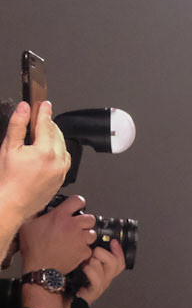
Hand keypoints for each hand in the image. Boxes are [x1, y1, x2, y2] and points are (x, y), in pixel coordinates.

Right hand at [0, 102, 69, 237]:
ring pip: (63, 146)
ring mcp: (61, 171)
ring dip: (55, 138)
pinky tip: (48, 152)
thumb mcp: (9, 147)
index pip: (46, 124)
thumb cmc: (9, 180)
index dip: (44, 111)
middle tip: (38, 120)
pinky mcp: (61, 179)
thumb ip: (18, 124)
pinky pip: (65, 160)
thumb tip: (24, 108)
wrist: (13, 203)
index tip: (44, 104)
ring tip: (42, 135)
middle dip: (48, 124)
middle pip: (57, 134)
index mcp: (45, 151)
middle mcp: (57, 161)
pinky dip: (59, 152)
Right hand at [17, 192, 94, 275]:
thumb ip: (35, 214)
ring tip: (78, 238)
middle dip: (85, 221)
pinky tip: (76, 251)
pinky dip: (84, 250)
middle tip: (78, 225)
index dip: (78, 202)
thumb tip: (36, 207)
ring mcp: (79, 240)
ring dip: (86, 235)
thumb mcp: (27, 225)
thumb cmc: (34, 249)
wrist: (40, 269)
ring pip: (93, 233)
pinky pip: (90, 249)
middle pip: (91, 218)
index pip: (78, 200)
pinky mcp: (83, 252)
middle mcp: (72, 226)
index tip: (76, 206)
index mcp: (60, 216)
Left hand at [77, 237, 125, 304]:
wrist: (64, 296)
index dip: (119, 251)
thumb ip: (90, 253)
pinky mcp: (93, 293)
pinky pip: (96, 280)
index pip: (120, 262)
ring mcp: (100, 286)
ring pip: (104, 268)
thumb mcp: (82, 262)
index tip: (113, 241)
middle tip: (91, 254)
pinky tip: (82, 269)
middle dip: (102, 253)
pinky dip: (89, 271)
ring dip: (91, 262)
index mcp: (105, 272)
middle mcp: (105, 279)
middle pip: (115, 263)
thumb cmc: (71, 279)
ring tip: (83, 263)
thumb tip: (92, 238)